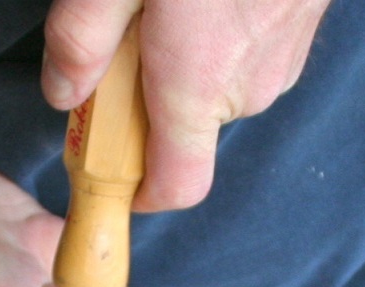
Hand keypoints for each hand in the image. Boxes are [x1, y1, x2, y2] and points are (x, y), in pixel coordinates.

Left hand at [41, 0, 329, 208]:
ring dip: (180, 63)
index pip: (176, 187)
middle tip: (124, 38)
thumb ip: (79, 42)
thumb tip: (62, 96)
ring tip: (169, 2)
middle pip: (183, 133)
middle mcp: (249, 82)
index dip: (135, 190)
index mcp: (199, 82)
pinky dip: (216, 35)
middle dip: (144, 102)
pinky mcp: (303, 26)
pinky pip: (246, 54)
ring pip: (214, 91)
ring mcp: (285, 55)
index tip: (104, 166)